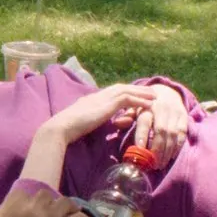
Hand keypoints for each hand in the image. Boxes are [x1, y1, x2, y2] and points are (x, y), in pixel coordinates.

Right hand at [0, 180, 98, 216]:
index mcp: (14, 200)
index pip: (23, 193)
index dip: (28, 202)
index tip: (30, 210)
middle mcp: (34, 202)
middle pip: (46, 196)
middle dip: (49, 203)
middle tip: (52, 212)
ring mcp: (51, 214)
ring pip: (66, 203)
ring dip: (69, 208)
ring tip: (72, 214)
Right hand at [42, 85, 157, 144]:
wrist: (62, 127)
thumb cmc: (69, 129)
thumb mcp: (85, 123)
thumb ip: (95, 121)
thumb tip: (105, 124)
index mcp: (91, 98)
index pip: (112, 91)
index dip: (125, 92)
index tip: (135, 94)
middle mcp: (98, 95)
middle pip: (121, 87)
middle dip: (136, 89)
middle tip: (150, 91)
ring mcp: (102, 98)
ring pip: (126, 90)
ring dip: (142, 92)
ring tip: (154, 96)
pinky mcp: (107, 105)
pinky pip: (128, 99)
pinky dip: (139, 100)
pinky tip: (149, 104)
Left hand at [112, 85, 188, 167]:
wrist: (168, 91)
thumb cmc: (147, 104)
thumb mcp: (135, 106)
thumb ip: (127, 115)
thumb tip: (116, 123)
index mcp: (147, 106)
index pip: (144, 122)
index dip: (142, 136)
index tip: (139, 149)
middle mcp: (162, 109)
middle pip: (160, 131)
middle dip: (157, 149)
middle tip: (152, 164)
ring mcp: (175, 113)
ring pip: (172, 134)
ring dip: (167, 151)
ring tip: (160, 164)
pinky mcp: (184, 117)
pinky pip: (182, 134)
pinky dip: (177, 147)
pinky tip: (171, 156)